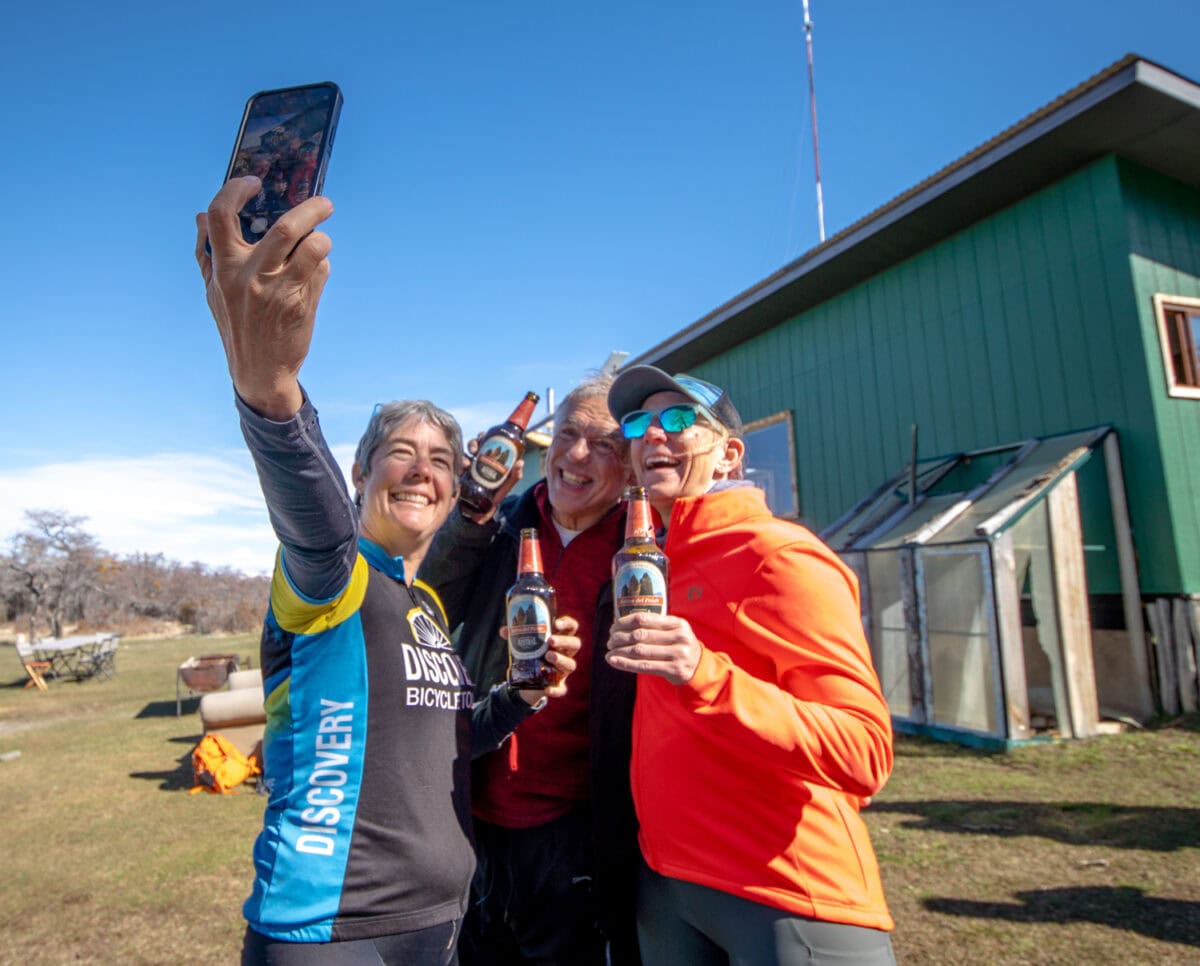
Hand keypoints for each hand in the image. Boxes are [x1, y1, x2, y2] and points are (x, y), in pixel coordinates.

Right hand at [194, 176, 333, 419]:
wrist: (259, 369)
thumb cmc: (236, 324)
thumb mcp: (213, 291)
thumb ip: (206, 253)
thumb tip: (201, 216)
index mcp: (222, 267)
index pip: (219, 215)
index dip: (235, 190)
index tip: (254, 183)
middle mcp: (249, 276)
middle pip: (284, 228)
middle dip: (310, 209)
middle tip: (324, 203)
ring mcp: (278, 290)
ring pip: (312, 247)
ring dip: (322, 237)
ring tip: (320, 239)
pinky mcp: (301, 303)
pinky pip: (319, 269)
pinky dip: (321, 262)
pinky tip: (316, 268)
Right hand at [459, 433, 524, 523]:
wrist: (482, 509)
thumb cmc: (497, 495)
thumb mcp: (508, 485)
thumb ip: (515, 475)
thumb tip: (521, 462)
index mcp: (493, 458)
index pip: (489, 441)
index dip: (485, 436)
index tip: (484, 437)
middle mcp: (481, 459)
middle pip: (476, 443)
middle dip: (474, 442)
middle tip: (475, 450)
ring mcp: (471, 465)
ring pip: (466, 451)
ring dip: (465, 454)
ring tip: (468, 461)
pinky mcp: (463, 472)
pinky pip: (459, 463)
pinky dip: (461, 462)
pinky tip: (463, 467)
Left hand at [500, 615, 580, 702]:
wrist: (529, 680)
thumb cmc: (531, 655)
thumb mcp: (525, 644)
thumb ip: (515, 636)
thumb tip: (503, 630)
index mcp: (560, 640)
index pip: (571, 627)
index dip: (567, 623)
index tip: (556, 623)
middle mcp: (566, 654)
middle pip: (575, 644)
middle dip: (564, 641)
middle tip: (551, 640)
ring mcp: (563, 670)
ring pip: (570, 664)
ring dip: (561, 659)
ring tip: (548, 656)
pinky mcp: (558, 685)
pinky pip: (561, 689)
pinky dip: (555, 690)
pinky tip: (547, 689)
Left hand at [606, 612, 701, 685]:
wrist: (699, 667)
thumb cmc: (679, 646)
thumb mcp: (674, 631)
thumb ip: (655, 626)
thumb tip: (621, 624)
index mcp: (678, 623)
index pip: (644, 618)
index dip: (625, 622)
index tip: (613, 627)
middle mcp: (679, 637)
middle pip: (641, 634)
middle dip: (621, 637)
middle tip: (610, 641)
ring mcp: (678, 654)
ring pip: (640, 651)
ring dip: (620, 651)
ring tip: (609, 652)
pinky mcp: (674, 670)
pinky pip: (644, 666)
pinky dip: (626, 663)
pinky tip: (614, 661)